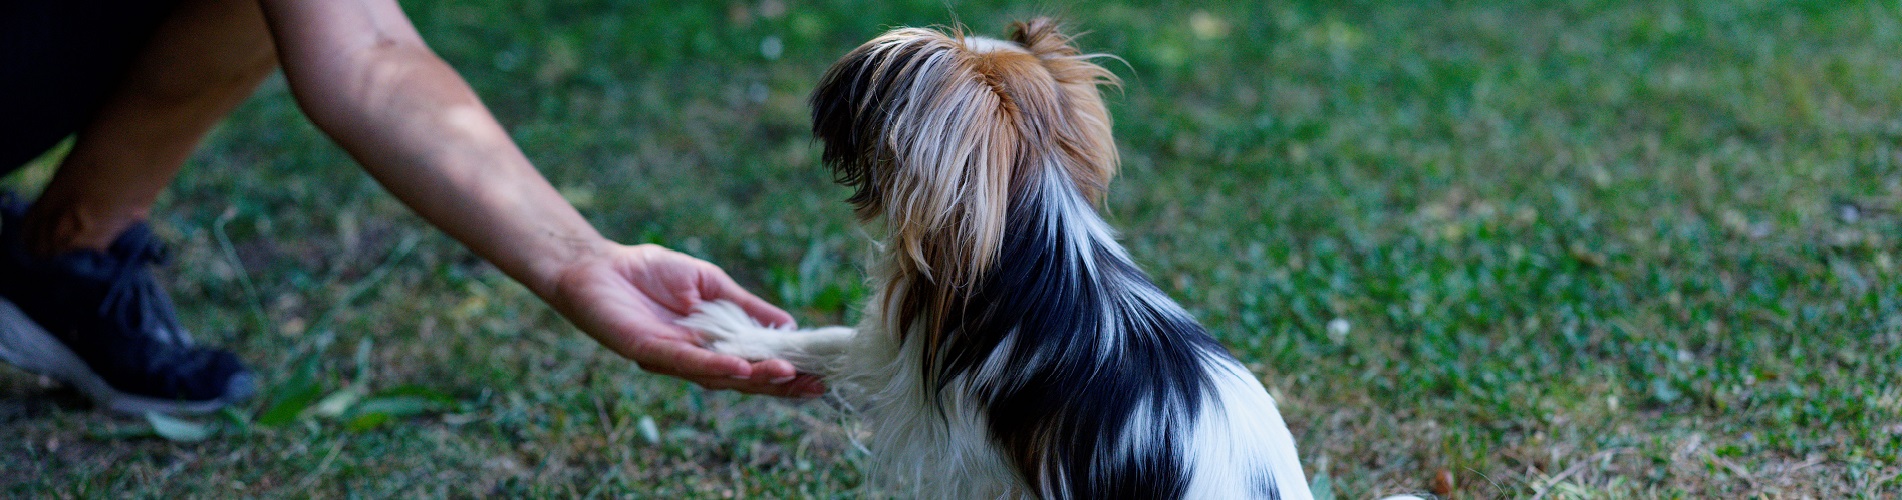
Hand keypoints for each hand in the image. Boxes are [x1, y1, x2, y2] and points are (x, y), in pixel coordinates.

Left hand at [544, 243, 824, 397]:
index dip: (785, 370)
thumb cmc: (649, 271)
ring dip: (755, 377)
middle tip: (817, 385)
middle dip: (780, 383)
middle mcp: (693, 358)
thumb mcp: (710, 284)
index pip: (753, 363)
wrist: (597, 265)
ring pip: (720, 375)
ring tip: (790, 375)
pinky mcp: (649, 351)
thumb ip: (745, 307)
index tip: (820, 372)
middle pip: (742, 378)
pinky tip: (742, 366)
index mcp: (710, 343)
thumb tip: (787, 325)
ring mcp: (671, 358)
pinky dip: (716, 365)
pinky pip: (687, 362)